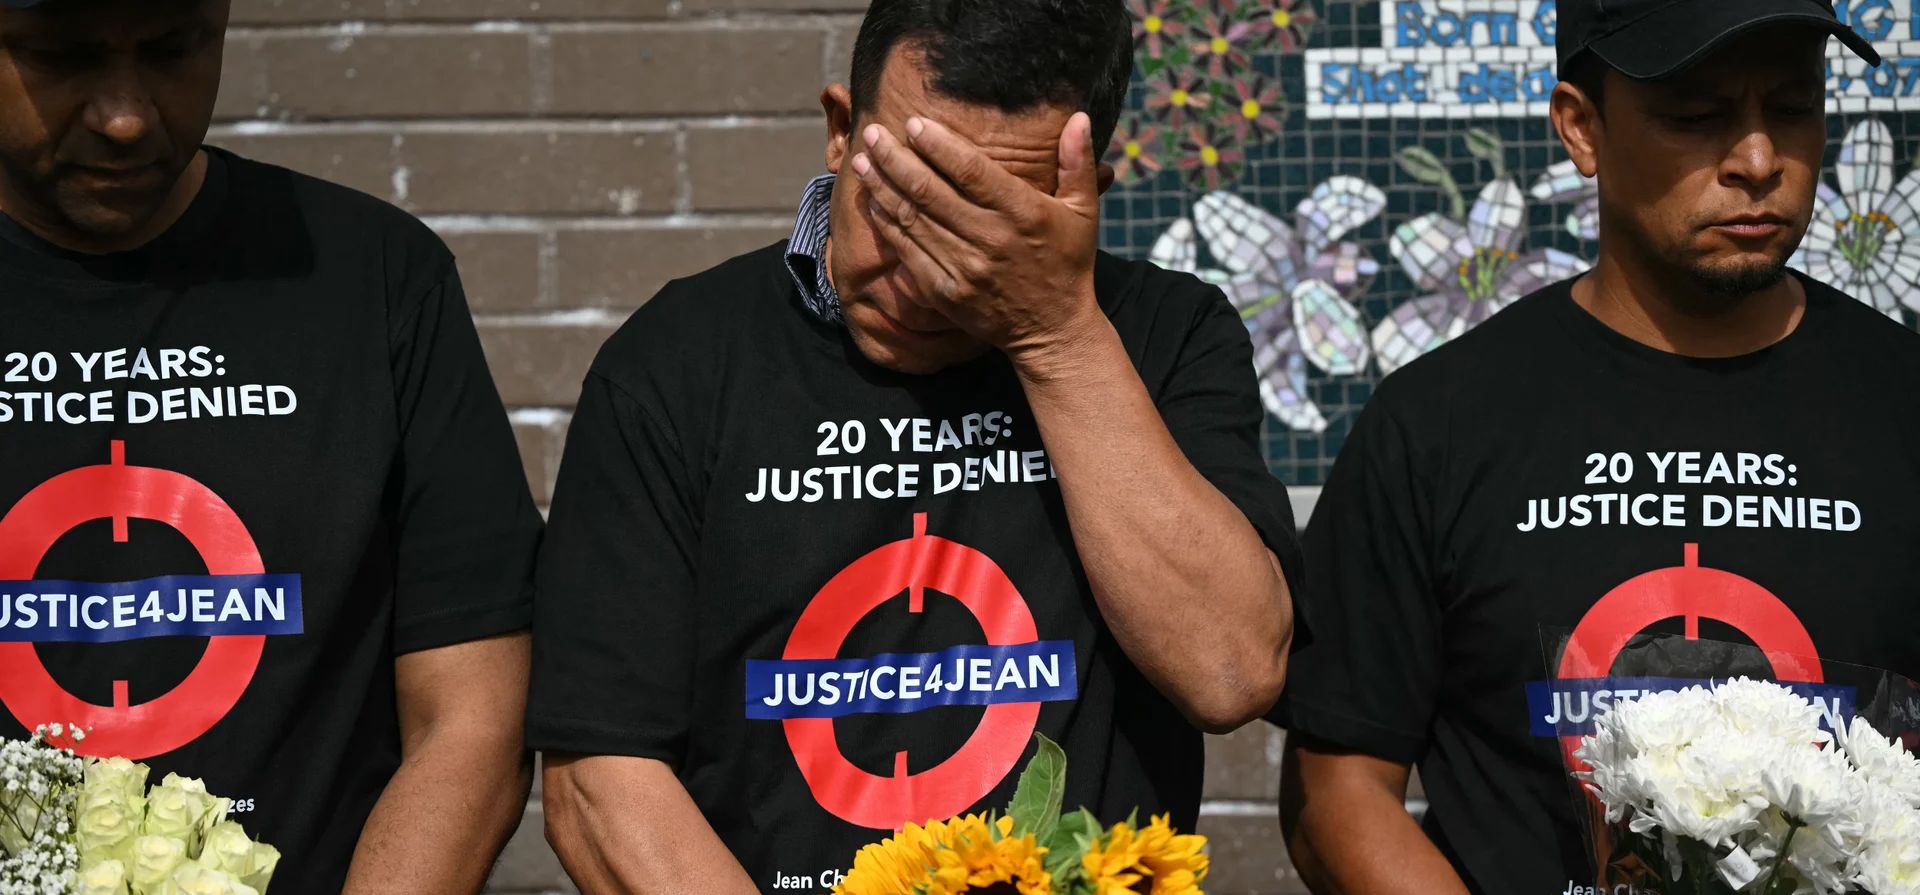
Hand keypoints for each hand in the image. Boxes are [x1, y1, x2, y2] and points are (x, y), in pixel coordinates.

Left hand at [851, 112, 1105, 364]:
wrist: (1052, 331)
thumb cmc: (1067, 264)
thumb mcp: (1084, 213)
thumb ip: (1077, 163)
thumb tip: (1080, 116)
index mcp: (1023, 213)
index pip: (971, 171)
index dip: (938, 145)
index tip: (913, 123)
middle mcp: (990, 239)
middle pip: (931, 192)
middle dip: (896, 158)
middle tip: (874, 133)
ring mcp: (965, 268)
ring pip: (913, 219)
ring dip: (883, 187)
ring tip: (862, 160)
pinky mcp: (946, 292)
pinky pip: (909, 252)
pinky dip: (888, 225)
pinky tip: (874, 202)